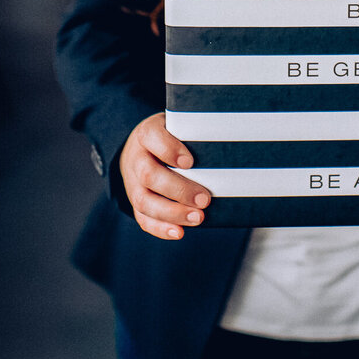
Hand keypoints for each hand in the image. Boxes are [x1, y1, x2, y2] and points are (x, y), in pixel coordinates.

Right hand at [119, 111, 210, 239]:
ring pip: (143, 200)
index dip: (169, 150)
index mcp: (146, 134)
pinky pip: (142, 218)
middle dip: (178, 190)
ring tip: (197, 218)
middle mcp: (136, 158)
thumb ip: (194, 134)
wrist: (139, 148)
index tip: (190, 162)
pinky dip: (160, 228)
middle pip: (149, 175)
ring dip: (171, 213)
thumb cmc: (170, 137)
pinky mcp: (135, 201)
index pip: (152, 137)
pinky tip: (179, 232)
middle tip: (204, 199)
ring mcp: (132, 182)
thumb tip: (226, 148)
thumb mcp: (177, 126)